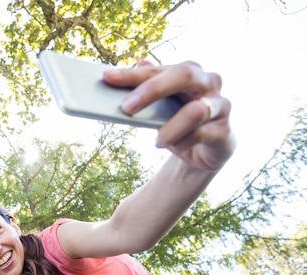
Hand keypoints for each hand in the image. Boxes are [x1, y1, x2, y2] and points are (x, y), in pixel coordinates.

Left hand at [103, 60, 236, 171]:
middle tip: (126, 107)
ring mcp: (220, 105)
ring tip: (157, 140)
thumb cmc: (177, 122)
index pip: (158, 69)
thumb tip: (135, 66)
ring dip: (170, 128)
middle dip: (152, 89)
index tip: (108, 78)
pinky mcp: (224, 131)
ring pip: (196, 110)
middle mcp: (209, 82)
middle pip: (184, 74)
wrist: (202, 151)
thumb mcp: (157, 108)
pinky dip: (182, 142)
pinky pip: (201, 134)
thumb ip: (144, 90)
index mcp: (189, 71)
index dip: (132, 74)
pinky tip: (172, 147)